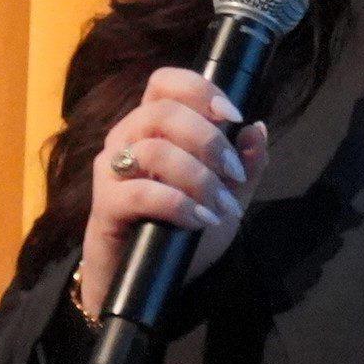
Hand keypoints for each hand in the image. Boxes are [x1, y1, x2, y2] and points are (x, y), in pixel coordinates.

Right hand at [78, 68, 270, 315]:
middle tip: (235, 174)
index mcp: (153, 126)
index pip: (165, 83)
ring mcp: (111, 170)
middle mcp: (126, 138)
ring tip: (221, 208)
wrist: (148, 281)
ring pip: (154, 150)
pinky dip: (177, 204)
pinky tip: (199, 219)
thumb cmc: (182, 228)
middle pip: (163, 112)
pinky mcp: (105, 205)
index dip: (199, 89)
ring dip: (199, 179)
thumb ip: (245, 163)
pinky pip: (140, 192)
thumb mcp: (226, 194)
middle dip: (210, 141)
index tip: (233, 116)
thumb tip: (257, 128)